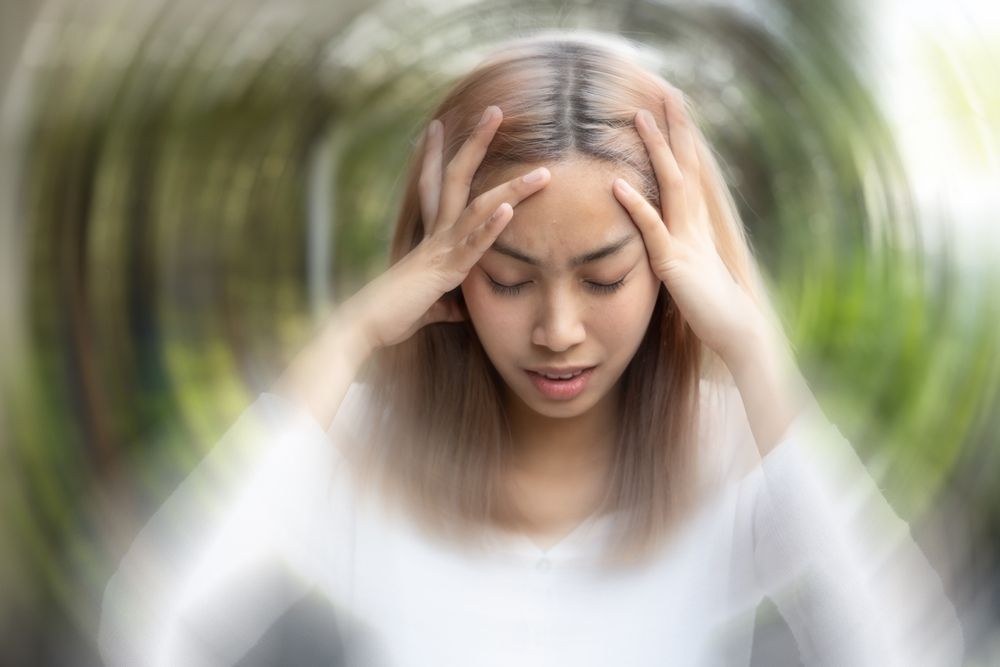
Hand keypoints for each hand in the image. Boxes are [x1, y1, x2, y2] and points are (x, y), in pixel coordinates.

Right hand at [347, 106, 550, 350]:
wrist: (368, 325)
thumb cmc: (395, 313)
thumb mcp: (429, 303)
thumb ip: (448, 300)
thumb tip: (459, 308)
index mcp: (431, 235)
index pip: (434, 185)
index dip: (435, 154)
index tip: (437, 124)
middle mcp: (436, 232)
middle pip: (457, 176)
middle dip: (476, 142)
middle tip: (494, 110)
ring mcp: (441, 247)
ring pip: (479, 206)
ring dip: (512, 187)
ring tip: (543, 173)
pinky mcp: (445, 269)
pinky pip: (472, 244)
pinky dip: (491, 226)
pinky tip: (508, 208)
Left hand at [612, 88, 762, 364]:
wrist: (737, 331)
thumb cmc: (712, 305)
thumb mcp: (690, 269)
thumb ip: (675, 247)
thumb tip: (662, 234)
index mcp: (696, 224)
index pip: (688, 172)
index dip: (680, 140)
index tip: (672, 110)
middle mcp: (694, 224)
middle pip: (684, 165)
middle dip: (675, 128)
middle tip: (665, 92)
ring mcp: (686, 239)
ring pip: (671, 184)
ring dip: (656, 149)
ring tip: (639, 117)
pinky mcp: (674, 263)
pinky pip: (651, 229)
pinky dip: (634, 205)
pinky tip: (617, 184)